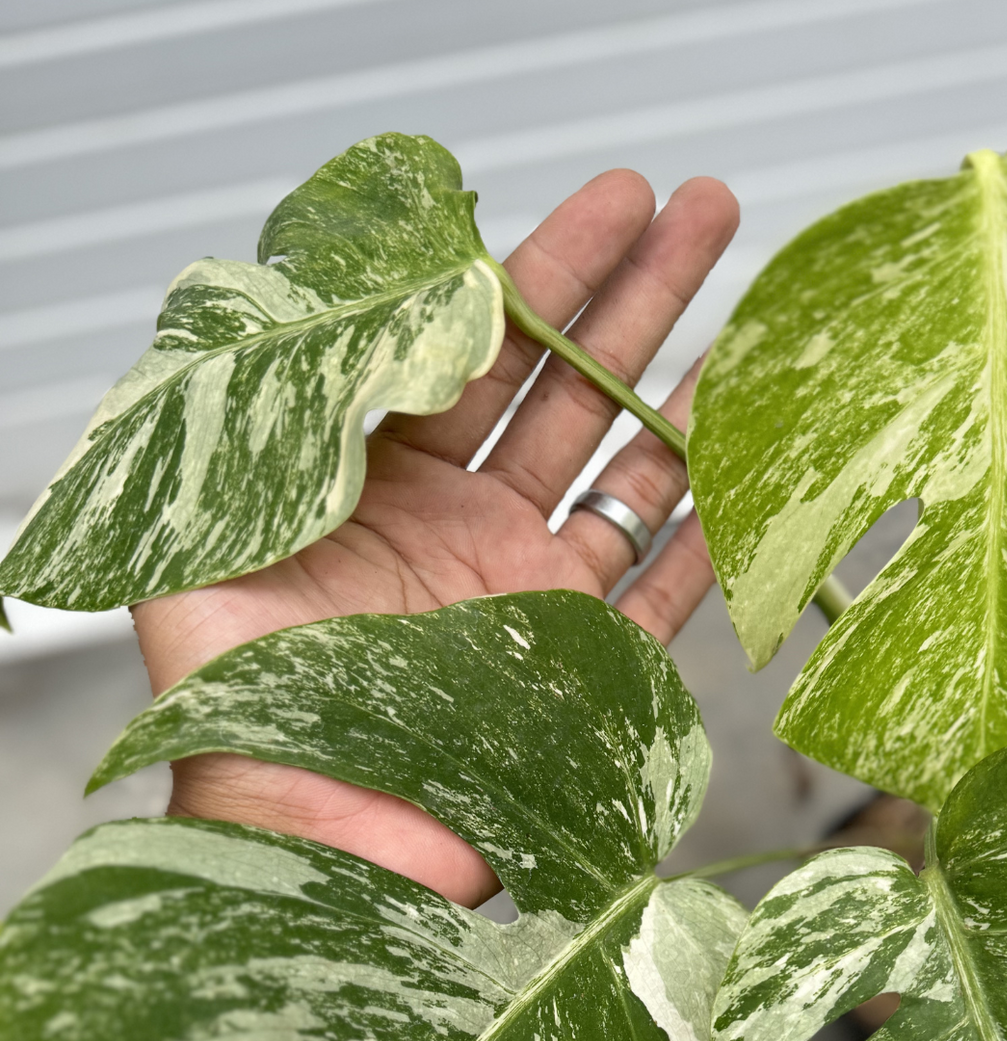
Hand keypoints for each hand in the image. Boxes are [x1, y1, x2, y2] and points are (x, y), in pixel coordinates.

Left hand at [131, 170, 739, 906]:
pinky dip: (708, 532)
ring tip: (755, 305)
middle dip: (638, 293)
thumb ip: (281, 414)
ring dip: (689, 387)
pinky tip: (749, 462)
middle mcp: (465, 528)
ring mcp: (532, 598)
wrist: (303, 843)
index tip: (614, 197)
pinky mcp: (583, 672)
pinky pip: (661, 590)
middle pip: (568, 388)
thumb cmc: (239, 702)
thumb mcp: (217, 529)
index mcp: (381, 485)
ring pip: (626, 471)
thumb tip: (353, 306)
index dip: (547, 270)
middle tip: (704, 209)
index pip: (475, 350)